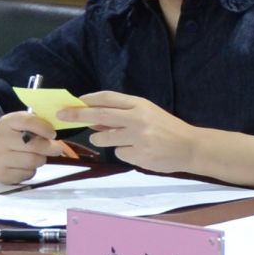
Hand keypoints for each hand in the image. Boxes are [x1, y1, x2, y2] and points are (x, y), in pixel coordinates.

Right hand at [0, 110, 73, 188]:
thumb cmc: (16, 135)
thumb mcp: (23, 124)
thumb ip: (38, 124)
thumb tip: (55, 134)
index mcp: (6, 122)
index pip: (27, 121)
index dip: (43, 127)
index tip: (53, 134)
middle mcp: (0, 139)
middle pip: (32, 145)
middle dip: (49, 148)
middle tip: (57, 149)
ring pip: (32, 161)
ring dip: (41, 159)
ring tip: (39, 156)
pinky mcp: (2, 175)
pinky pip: (27, 174)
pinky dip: (32, 171)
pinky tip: (27, 165)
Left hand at [72, 93, 201, 173]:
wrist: (190, 146)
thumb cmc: (167, 128)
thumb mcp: (148, 113)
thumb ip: (123, 113)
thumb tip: (94, 117)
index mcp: (140, 105)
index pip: (108, 98)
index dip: (89, 99)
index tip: (74, 101)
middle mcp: (138, 119)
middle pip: (100, 115)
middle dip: (78, 115)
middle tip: (62, 115)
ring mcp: (138, 138)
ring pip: (104, 137)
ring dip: (101, 139)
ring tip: (115, 139)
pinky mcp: (139, 155)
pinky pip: (119, 153)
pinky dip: (124, 152)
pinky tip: (139, 151)